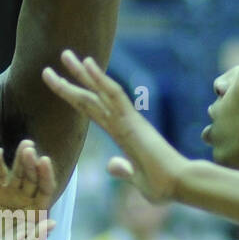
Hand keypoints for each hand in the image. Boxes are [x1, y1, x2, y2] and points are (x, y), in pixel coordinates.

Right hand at [0, 139, 56, 239]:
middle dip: (31, 163)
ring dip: (20, 159)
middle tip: (30, 149)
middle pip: (32, 177)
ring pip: (17, 172)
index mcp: (39, 210)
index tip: (44, 161)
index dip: (45, 175)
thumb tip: (52, 224)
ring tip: (24, 145)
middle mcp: (27, 198)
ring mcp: (10, 192)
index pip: (45, 188)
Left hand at [43, 51, 190, 203]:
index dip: (75, 96)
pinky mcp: (132, 122)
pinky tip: (88, 64)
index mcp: (121, 134)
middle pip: (93, 96)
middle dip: (75, 77)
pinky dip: (100, 79)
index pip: (92, 110)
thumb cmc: (163, 185)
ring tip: (65, 54)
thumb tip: (110, 164)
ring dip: (81, 73)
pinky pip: (115, 96)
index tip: (59, 83)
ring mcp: (127, 120)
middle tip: (63, 56)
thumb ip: (123, 170)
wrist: (179, 184)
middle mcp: (123, 122)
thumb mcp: (136, 179)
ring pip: (99, 92)